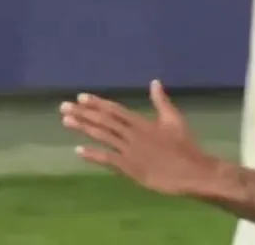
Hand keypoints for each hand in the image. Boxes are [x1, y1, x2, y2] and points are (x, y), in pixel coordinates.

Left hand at [62, 80, 218, 195]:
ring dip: (83, 128)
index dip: (97, 103)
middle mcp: (132, 134)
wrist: (190, 172)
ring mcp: (129, 151)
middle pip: (104, 121)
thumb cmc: (184, 146)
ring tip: (66, 121)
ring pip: (102, 137)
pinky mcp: (129, 168)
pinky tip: (78, 150)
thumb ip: (161, 101)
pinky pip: (108, 159)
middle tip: (64, 106)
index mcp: (142, 122)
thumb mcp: (174, 119)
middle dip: (83, 113)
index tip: (81, 97)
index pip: (115, 109)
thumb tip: (154, 82)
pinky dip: (93, 154)